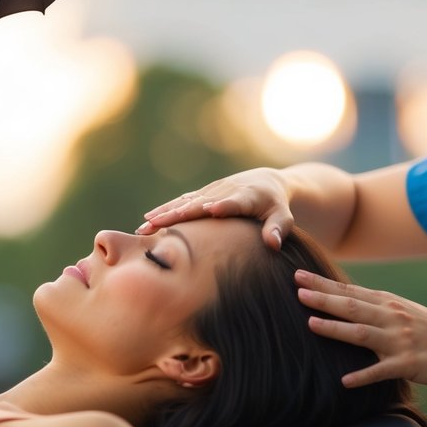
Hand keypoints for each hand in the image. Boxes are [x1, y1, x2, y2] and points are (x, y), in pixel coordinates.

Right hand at [137, 168, 292, 248]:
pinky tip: (147, 221)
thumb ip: (278, 228)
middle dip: (177, 214)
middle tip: (156, 226)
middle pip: (199, 203)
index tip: (208, 210)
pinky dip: (164, 210)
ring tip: (143, 227)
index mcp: (246, 197)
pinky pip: (181, 202)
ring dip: (163, 214)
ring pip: (184, 203)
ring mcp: (211, 192)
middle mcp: (224, 192)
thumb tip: (273, 244)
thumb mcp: (283, 216)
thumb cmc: (276, 205)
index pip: (232, 202)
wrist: (265, 182)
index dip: (222, 206)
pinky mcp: (203, 194)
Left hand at [295, 269, 426, 388]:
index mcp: (390, 304)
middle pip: (351, 306)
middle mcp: (393, 317)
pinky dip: (363, 375)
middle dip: (322, 297)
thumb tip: (353, 302)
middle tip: (296, 288)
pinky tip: (345, 381)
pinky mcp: (408, 364)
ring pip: (361, 332)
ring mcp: (400, 340)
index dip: (323, 284)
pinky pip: (381, 370)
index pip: (350, 291)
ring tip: (310, 324)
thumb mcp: (408, 312)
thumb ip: (381, 307)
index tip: (299, 276)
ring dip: (335, 328)